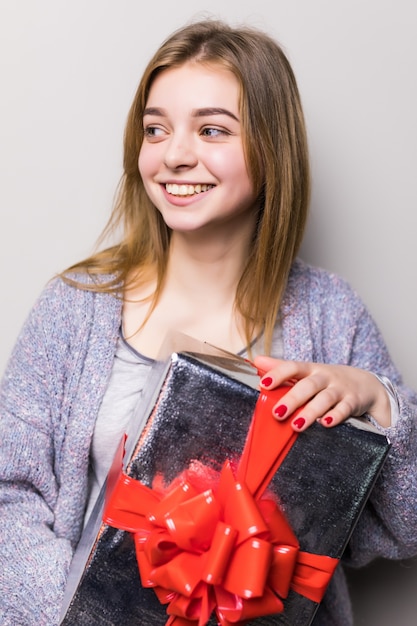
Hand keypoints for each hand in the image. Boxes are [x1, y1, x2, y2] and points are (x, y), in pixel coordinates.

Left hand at [253, 356, 390, 430]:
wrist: (365, 384)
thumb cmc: (327, 379)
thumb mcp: (306, 371)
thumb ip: (281, 367)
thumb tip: (256, 360)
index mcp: (310, 369)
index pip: (292, 367)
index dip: (278, 374)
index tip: (263, 384)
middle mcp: (324, 377)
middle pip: (308, 386)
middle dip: (292, 399)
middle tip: (277, 413)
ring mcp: (339, 389)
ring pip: (325, 399)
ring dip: (310, 412)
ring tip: (296, 425)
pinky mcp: (352, 402)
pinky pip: (344, 409)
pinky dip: (336, 416)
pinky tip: (325, 423)